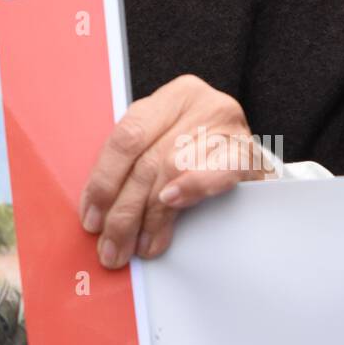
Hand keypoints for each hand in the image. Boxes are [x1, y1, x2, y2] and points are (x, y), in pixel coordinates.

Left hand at [80, 76, 268, 269]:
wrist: (252, 158)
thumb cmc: (200, 153)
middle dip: (123, 211)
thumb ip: (136, 165)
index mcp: (169, 98)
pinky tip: (172, 204)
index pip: (125, 138)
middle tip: (111, 247)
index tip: (91, 218)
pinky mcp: (248, 152)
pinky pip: (217, 171)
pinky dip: (192, 187)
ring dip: (152, 216)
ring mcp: (226, 126)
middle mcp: (198, 104)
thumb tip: (99, 211)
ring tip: (139, 245)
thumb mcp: (165, 143)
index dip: (103, 181)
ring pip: (173, 170)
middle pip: (147, 161)